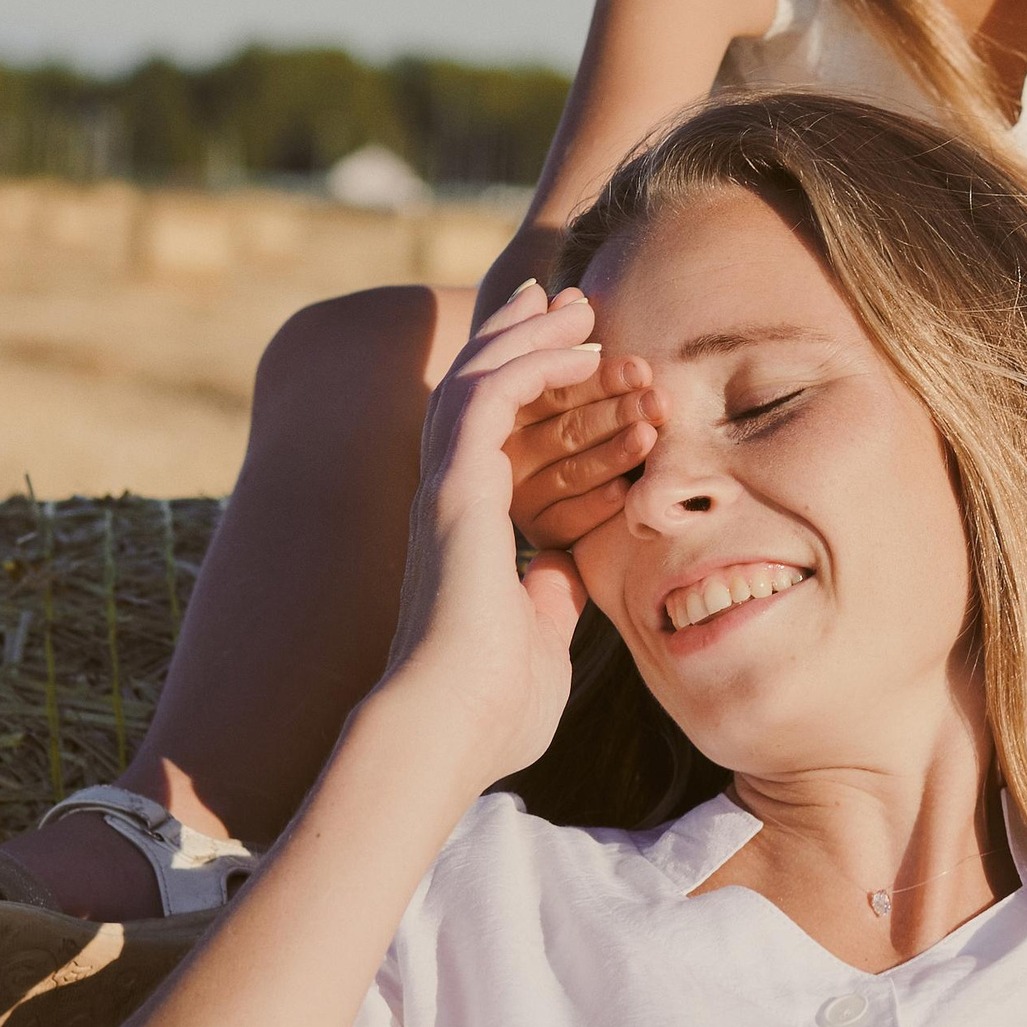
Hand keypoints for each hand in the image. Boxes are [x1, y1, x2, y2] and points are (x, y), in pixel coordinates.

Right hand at [384, 283, 602, 776]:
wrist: (451, 730)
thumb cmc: (492, 709)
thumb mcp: (538, 638)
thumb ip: (547, 598)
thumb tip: (563, 572)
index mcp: (464, 530)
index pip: (494, 436)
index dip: (527, 389)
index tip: (571, 354)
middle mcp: (447, 498)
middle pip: (477, 389)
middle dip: (521, 338)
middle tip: (564, 297)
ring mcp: (445, 488)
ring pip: (479, 377)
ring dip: (531, 334)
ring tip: (579, 301)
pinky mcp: (455, 486)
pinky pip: (491, 395)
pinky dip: (535, 360)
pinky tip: (580, 344)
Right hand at [508, 352, 661, 550]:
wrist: (539, 507)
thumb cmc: (577, 418)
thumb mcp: (568, 378)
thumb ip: (564, 337)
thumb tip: (573, 294)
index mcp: (511, 410)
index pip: (553, 390)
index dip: (599, 378)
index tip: (641, 369)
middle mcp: (509, 453)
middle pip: (565, 429)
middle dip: (616, 413)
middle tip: (657, 401)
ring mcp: (522, 495)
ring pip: (571, 472)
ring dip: (614, 453)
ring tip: (648, 436)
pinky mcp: (540, 532)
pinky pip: (568, 520)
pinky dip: (596, 505)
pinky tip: (624, 492)